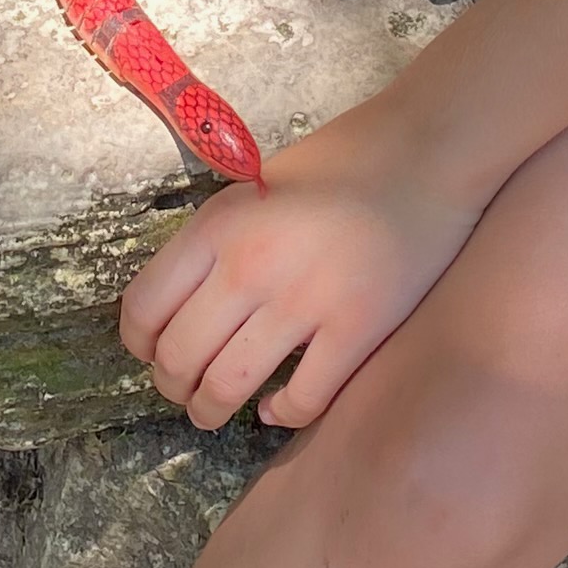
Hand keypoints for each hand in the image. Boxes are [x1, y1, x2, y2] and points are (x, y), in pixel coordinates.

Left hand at [119, 115, 482, 429]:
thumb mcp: (254, 190)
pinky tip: (278, 409)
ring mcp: (305, 301)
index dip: (140, 345)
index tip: (152, 355)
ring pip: (228, 387)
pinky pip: (302, 400)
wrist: (427, 152)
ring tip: (215, 411)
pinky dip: (281, 415)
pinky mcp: (358, 330)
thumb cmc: (341, 163)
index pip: (144, 308)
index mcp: (217, 226)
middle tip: (185, 392)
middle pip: (179, 357)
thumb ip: (218, 244)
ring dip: (212, 410)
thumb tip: (184, 306)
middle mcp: (250, 266)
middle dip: (174, 387)